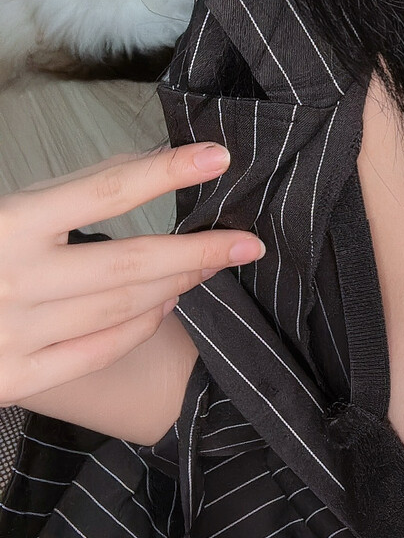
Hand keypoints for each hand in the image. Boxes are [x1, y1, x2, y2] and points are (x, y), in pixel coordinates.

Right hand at [0, 143, 261, 407]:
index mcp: (9, 224)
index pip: (105, 190)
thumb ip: (72, 191)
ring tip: (208, 265)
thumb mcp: (9, 208)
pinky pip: (98, 351)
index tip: (218, 157)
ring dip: (176, 284)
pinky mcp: (14, 380)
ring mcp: (14, 335)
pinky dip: (141, 326)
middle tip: (246, 240)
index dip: (167, 172)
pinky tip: (168, 303)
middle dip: (198, 251)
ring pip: (122, 309)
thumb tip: (149, 162)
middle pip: (130, 263)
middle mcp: (12, 280)